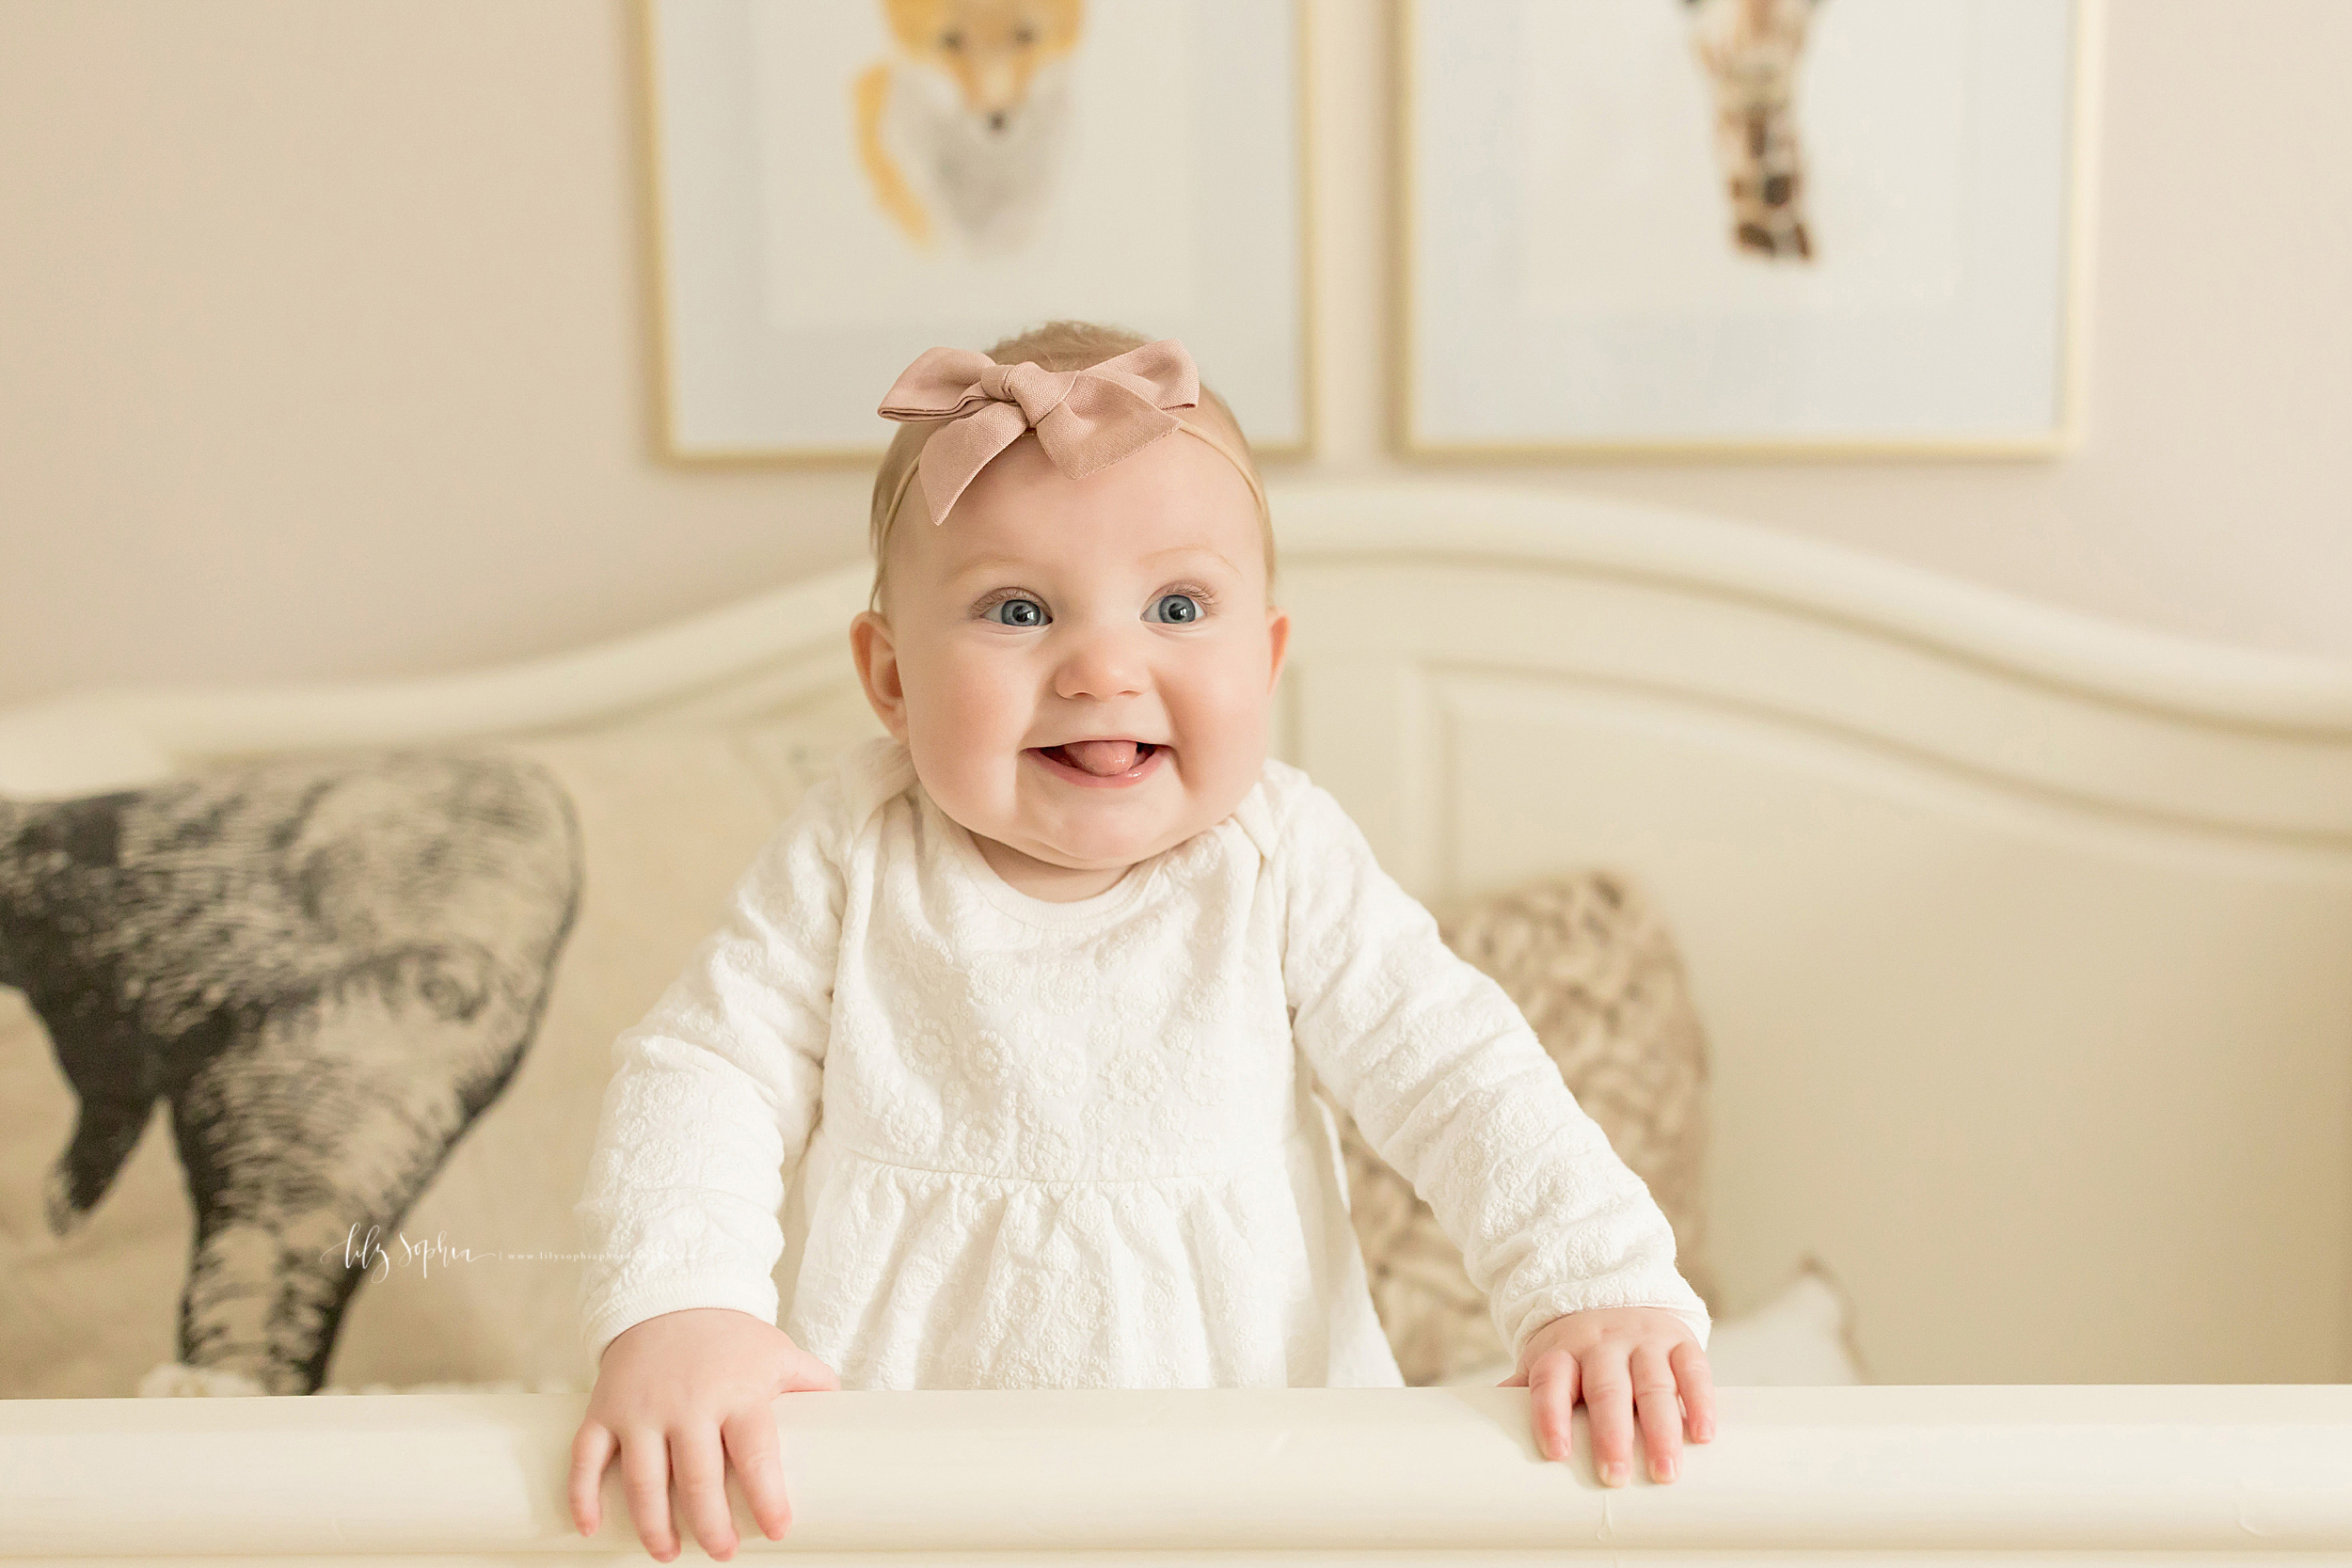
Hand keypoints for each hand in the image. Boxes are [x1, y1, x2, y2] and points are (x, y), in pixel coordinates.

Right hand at [569, 1307, 839, 1561]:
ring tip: (668, 1553)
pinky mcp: (604, 1409)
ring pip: (643, 1477)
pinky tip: (590, 1528)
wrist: (669, 1295)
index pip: (756, 1451)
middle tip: (723, 1553)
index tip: (777, 1530)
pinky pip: (586, 1457)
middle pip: (698, 1476)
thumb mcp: (777, 1352)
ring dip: (653, 1524)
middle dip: (710, 1524)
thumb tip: (850, 1414)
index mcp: (737, 1392)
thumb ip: (811, 1383)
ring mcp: (641, 1408)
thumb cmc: (729, 1338)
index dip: (766, 1495)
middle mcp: (688, 1403)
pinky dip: (582, 1495)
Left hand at [1500, 1306, 1714, 1486]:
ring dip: (1661, 1429)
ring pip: (1653, 1383)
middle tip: (1615, 1476)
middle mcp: (1601, 1344)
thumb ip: (1524, 1396)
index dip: (1551, 1416)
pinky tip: (1702, 1434)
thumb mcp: (1546, 1363)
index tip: (1556, 1453)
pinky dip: (1700, 1402)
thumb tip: (1483, 1440)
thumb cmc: (1576, 1351)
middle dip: (1611, 1433)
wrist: (1616, 1295)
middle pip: (1606, 1388)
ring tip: (1665, 1471)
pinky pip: (1693, 1369)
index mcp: (1561, 1352)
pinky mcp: (1679, 1340)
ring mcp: (1642, 1340)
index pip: (1550, 1383)